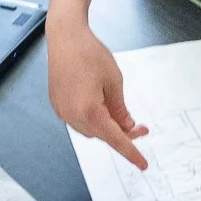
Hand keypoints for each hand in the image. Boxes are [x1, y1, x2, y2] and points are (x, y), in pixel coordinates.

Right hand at [48, 19, 148, 168]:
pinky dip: (93, 119)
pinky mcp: (58, 104)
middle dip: (122, 134)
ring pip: (90, 130)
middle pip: (102, 135)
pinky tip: (102, 106)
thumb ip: (120, 109)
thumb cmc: (88, 53)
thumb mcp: (114, 81)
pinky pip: (78, 120)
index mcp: (89, 111)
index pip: (115, 139)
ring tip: (120, 112)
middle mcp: (72, 115)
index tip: (142, 163)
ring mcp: (62, 111)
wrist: (65, 37)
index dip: (131, 152)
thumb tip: (126, 127)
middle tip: (140, 127)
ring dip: (106, 126)